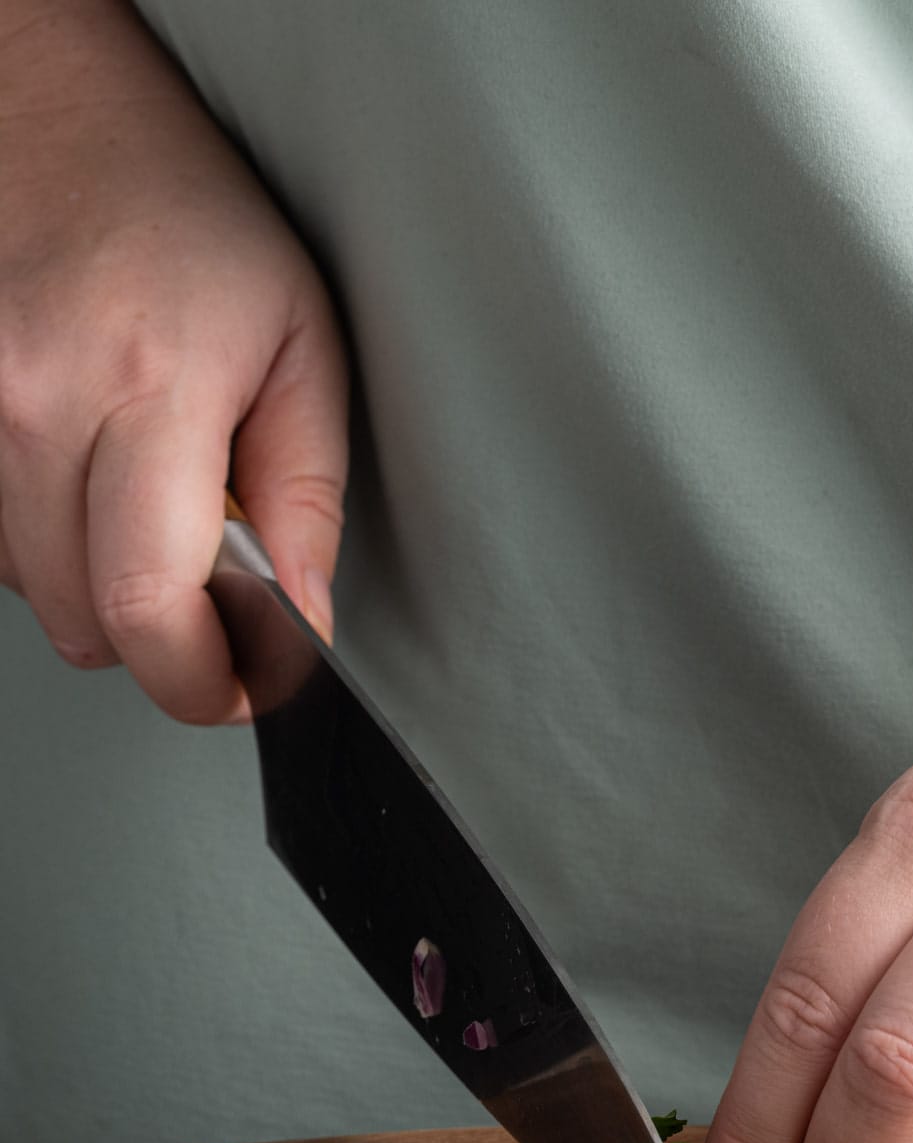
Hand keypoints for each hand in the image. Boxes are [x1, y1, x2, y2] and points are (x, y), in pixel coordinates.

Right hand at [0, 0, 346, 722]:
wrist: (56, 114)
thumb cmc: (184, 212)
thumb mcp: (300, 342)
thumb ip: (306, 493)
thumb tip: (305, 615)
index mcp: (147, 388)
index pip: (148, 609)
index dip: (203, 682)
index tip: (245, 686)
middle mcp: (34, 404)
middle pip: (88, 625)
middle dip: (168, 641)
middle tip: (224, 599)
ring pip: (37, 596)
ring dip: (107, 589)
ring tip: (157, 508)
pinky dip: (53, 546)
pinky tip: (96, 484)